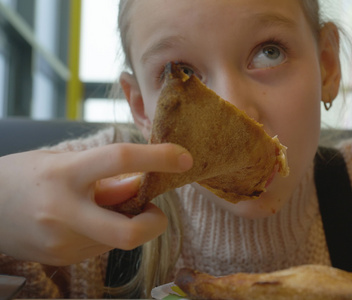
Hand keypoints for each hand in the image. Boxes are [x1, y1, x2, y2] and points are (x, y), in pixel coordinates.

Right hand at [0, 143, 192, 265]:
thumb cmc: (23, 178)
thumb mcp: (62, 162)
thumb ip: (105, 176)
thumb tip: (142, 184)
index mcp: (64, 174)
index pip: (120, 160)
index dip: (158, 157)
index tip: (182, 157)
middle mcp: (64, 212)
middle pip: (130, 231)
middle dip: (156, 223)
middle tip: (155, 209)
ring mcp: (62, 242)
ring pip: (119, 238)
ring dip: (128, 222)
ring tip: (103, 207)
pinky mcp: (63, 259)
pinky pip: (103, 246)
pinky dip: (108, 232)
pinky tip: (87, 220)